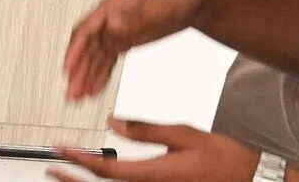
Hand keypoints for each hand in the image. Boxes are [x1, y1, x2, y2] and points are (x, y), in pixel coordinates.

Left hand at [49, 119, 258, 181]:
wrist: (247, 177)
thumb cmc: (221, 156)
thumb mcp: (184, 134)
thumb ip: (147, 130)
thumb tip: (113, 123)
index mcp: (152, 175)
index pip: (105, 169)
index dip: (78, 159)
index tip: (59, 148)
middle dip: (71, 180)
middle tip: (51, 165)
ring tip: (66, 174)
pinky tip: (102, 180)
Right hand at [64, 0, 206, 100]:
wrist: (194, 1)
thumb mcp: (158, 8)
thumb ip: (135, 18)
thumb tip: (112, 23)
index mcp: (113, 6)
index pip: (86, 29)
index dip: (75, 50)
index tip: (67, 70)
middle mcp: (110, 18)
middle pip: (87, 46)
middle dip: (78, 70)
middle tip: (72, 94)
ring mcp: (117, 30)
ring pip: (95, 57)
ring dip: (86, 77)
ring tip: (78, 99)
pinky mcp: (126, 40)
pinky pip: (108, 60)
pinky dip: (100, 75)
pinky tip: (95, 91)